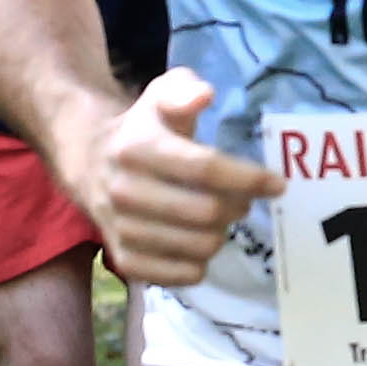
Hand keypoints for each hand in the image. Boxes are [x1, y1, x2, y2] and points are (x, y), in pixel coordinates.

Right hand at [70, 69, 280, 284]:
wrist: (89, 162)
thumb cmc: (142, 128)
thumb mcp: (160, 96)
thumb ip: (183, 89)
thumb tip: (205, 95)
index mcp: (138, 147)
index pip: (205, 168)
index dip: (248, 178)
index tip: (277, 184)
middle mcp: (125, 190)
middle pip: (207, 212)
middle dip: (237, 207)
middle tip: (242, 201)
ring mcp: (122, 229)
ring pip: (198, 246)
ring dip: (221, 234)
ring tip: (219, 218)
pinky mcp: (124, 260)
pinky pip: (179, 276)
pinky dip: (199, 264)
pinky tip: (199, 243)